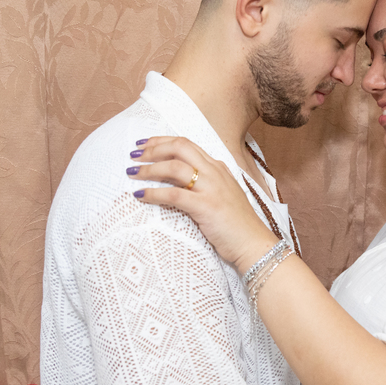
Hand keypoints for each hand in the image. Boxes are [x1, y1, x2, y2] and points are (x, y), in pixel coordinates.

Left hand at [127, 136, 279, 270]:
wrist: (253, 243)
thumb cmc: (236, 224)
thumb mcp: (221, 195)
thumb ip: (203, 183)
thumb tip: (176, 181)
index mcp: (218, 167)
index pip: (186, 144)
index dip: (162, 141)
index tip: (144, 145)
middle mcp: (214, 172)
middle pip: (179, 147)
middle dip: (153, 148)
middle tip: (134, 155)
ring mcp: (211, 188)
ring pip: (174, 167)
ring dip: (149, 169)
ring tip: (132, 172)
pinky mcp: (205, 206)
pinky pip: (173, 194)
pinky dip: (153, 193)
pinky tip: (140, 196)